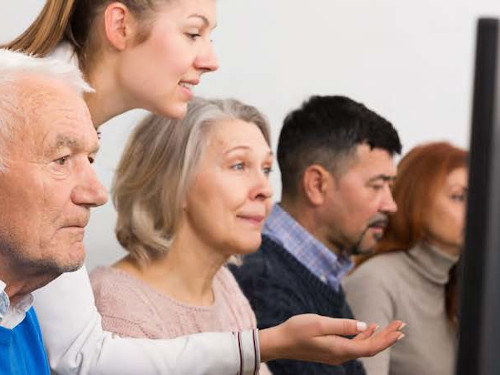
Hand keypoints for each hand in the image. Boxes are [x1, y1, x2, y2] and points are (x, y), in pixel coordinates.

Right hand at [259, 314, 404, 363]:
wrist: (280, 343)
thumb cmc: (296, 330)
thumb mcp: (319, 323)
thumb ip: (342, 326)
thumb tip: (363, 326)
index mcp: (339, 349)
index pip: (370, 347)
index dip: (386, 339)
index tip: (400, 330)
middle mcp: (340, 355)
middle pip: (369, 348)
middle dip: (387, 337)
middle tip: (401, 325)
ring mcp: (336, 354)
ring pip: (362, 347)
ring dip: (377, 337)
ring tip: (390, 326)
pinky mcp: (331, 351)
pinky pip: (353, 346)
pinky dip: (363, 337)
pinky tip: (367, 328)